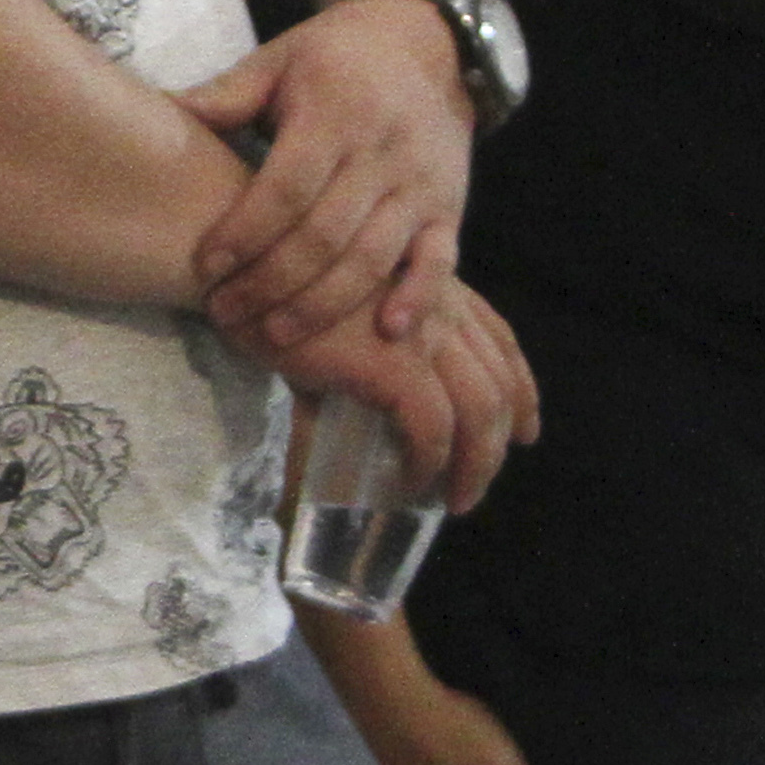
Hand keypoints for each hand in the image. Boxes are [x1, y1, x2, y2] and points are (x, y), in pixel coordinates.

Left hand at [182, 0, 475, 352]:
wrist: (429, 42)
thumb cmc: (336, 57)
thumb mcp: (279, 60)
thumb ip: (225, 95)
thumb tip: (160, 112)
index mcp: (334, 113)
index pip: (286, 187)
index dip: (245, 233)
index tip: (206, 268)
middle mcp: (382, 152)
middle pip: (325, 235)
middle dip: (272, 283)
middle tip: (227, 314)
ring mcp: (420, 184)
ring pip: (373, 258)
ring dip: (324, 306)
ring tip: (275, 337)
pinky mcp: (450, 207)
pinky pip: (440, 261)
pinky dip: (417, 298)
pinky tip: (386, 333)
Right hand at [258, 278, 536, 508]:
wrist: (237, 265)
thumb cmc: (267, 285)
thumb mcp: (329, 314)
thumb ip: (345, 361)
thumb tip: (327, 426)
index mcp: (428, 284)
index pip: (498, 337)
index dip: (521, 386)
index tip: (527, 428)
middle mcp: (436, 302)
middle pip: (499, 380)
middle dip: (503, 438)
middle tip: (480, 481)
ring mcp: (420, 331)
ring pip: (481, 411)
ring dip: (475, 464)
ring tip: (454, 499)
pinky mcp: (393, 362)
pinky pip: (433, 428)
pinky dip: (429, 463)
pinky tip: (410, 482)